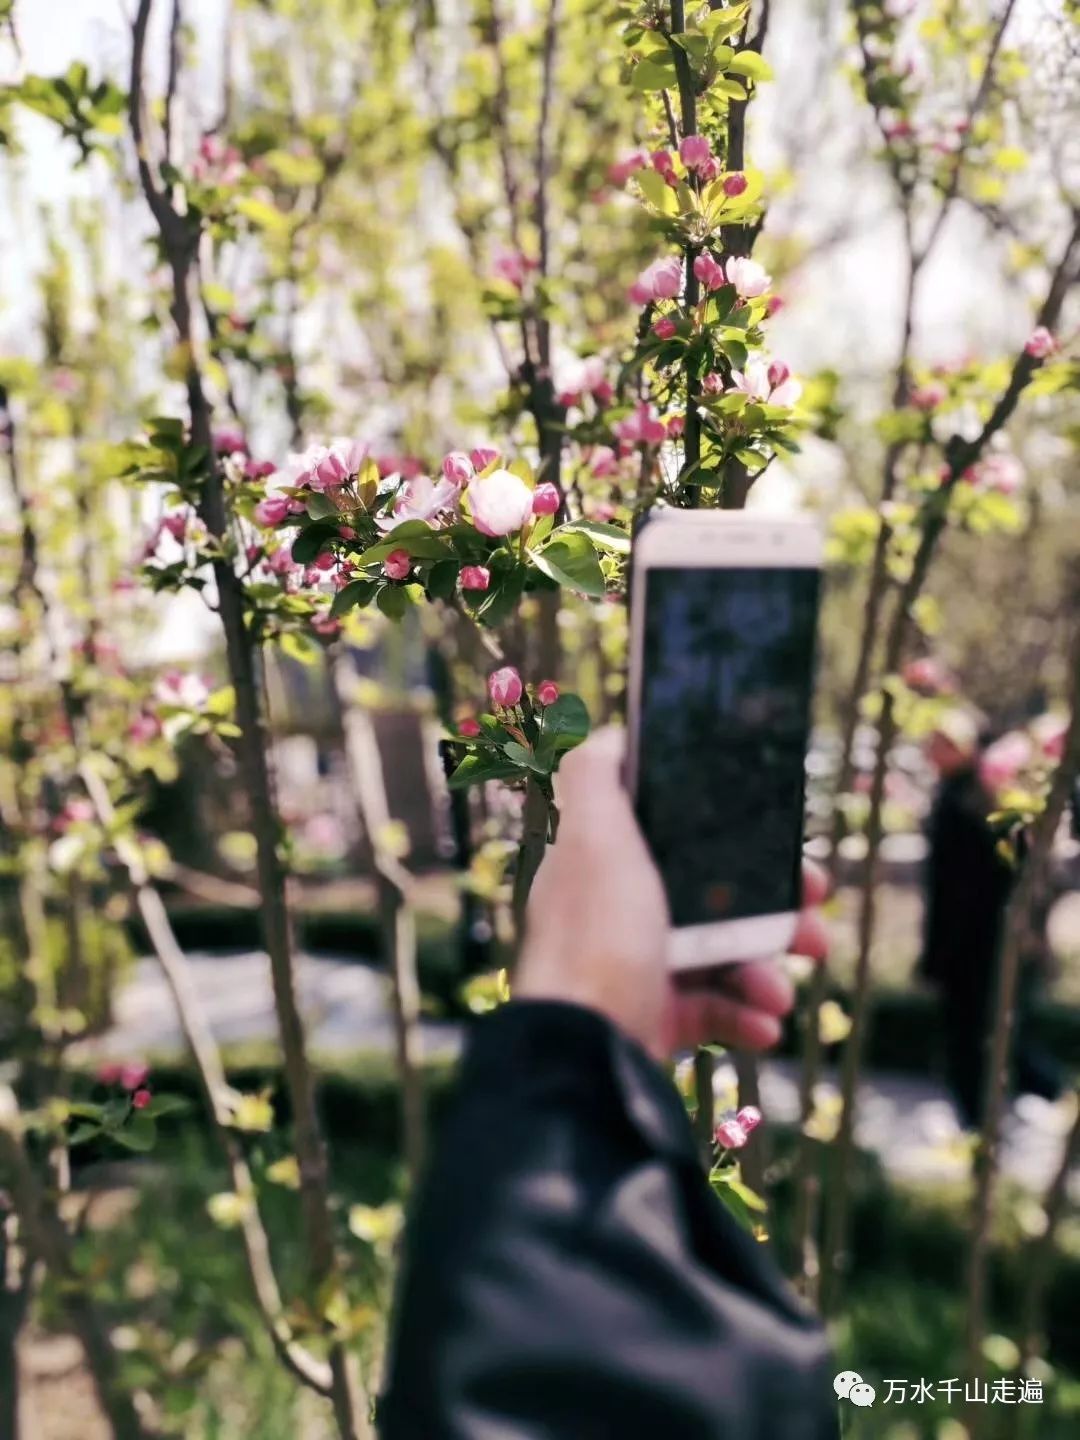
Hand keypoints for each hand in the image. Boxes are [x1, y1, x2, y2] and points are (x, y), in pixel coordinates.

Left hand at [516, 729, 827, 1061]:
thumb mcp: (593, 838)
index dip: (739, 841)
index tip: (791, 851)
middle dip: (774, 916)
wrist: (583, 1057)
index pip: (683, 839)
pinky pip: (715, 1013)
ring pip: (721, 959)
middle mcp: (619, 912)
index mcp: (606, 864)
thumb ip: (595, 777)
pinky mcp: (652, 1021)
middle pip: (714, 900)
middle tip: (813, 929)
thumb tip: (611, 734)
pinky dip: (747, 1018)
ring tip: (781, 993)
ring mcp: (636, 969)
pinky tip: (766, 1026)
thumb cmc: (595, 940)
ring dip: (764, 974)